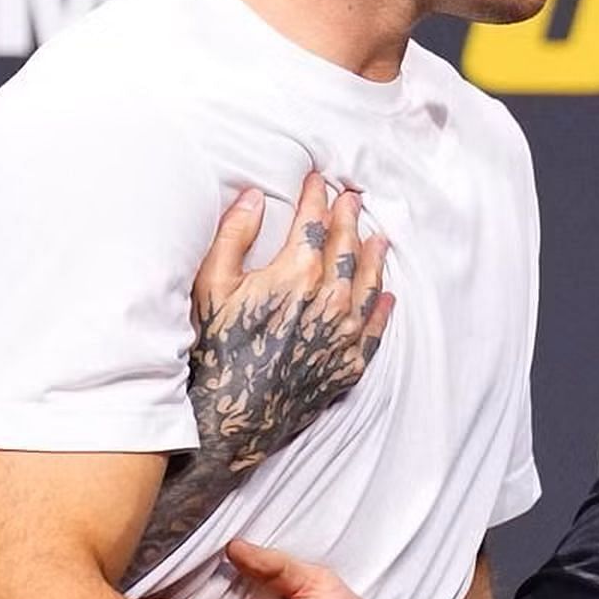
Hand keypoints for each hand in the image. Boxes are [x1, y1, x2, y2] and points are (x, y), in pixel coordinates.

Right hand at [125, 176, 395, 586]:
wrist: (228, 420)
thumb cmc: (212, 350)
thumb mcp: (210, 286)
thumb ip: (233, 236)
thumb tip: (252, 196)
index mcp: (296, 274)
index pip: (314, 223)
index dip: (317, 197)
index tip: (319, 178)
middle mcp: (329, 300)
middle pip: (347, 248)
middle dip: (349, 217)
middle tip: (354, 196)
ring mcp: (344, 334)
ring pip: (367, 285)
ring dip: (374, 257)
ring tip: (380, 237)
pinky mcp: (349, 364)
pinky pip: (374, 330)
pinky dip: (382, 310)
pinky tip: (387, 296)